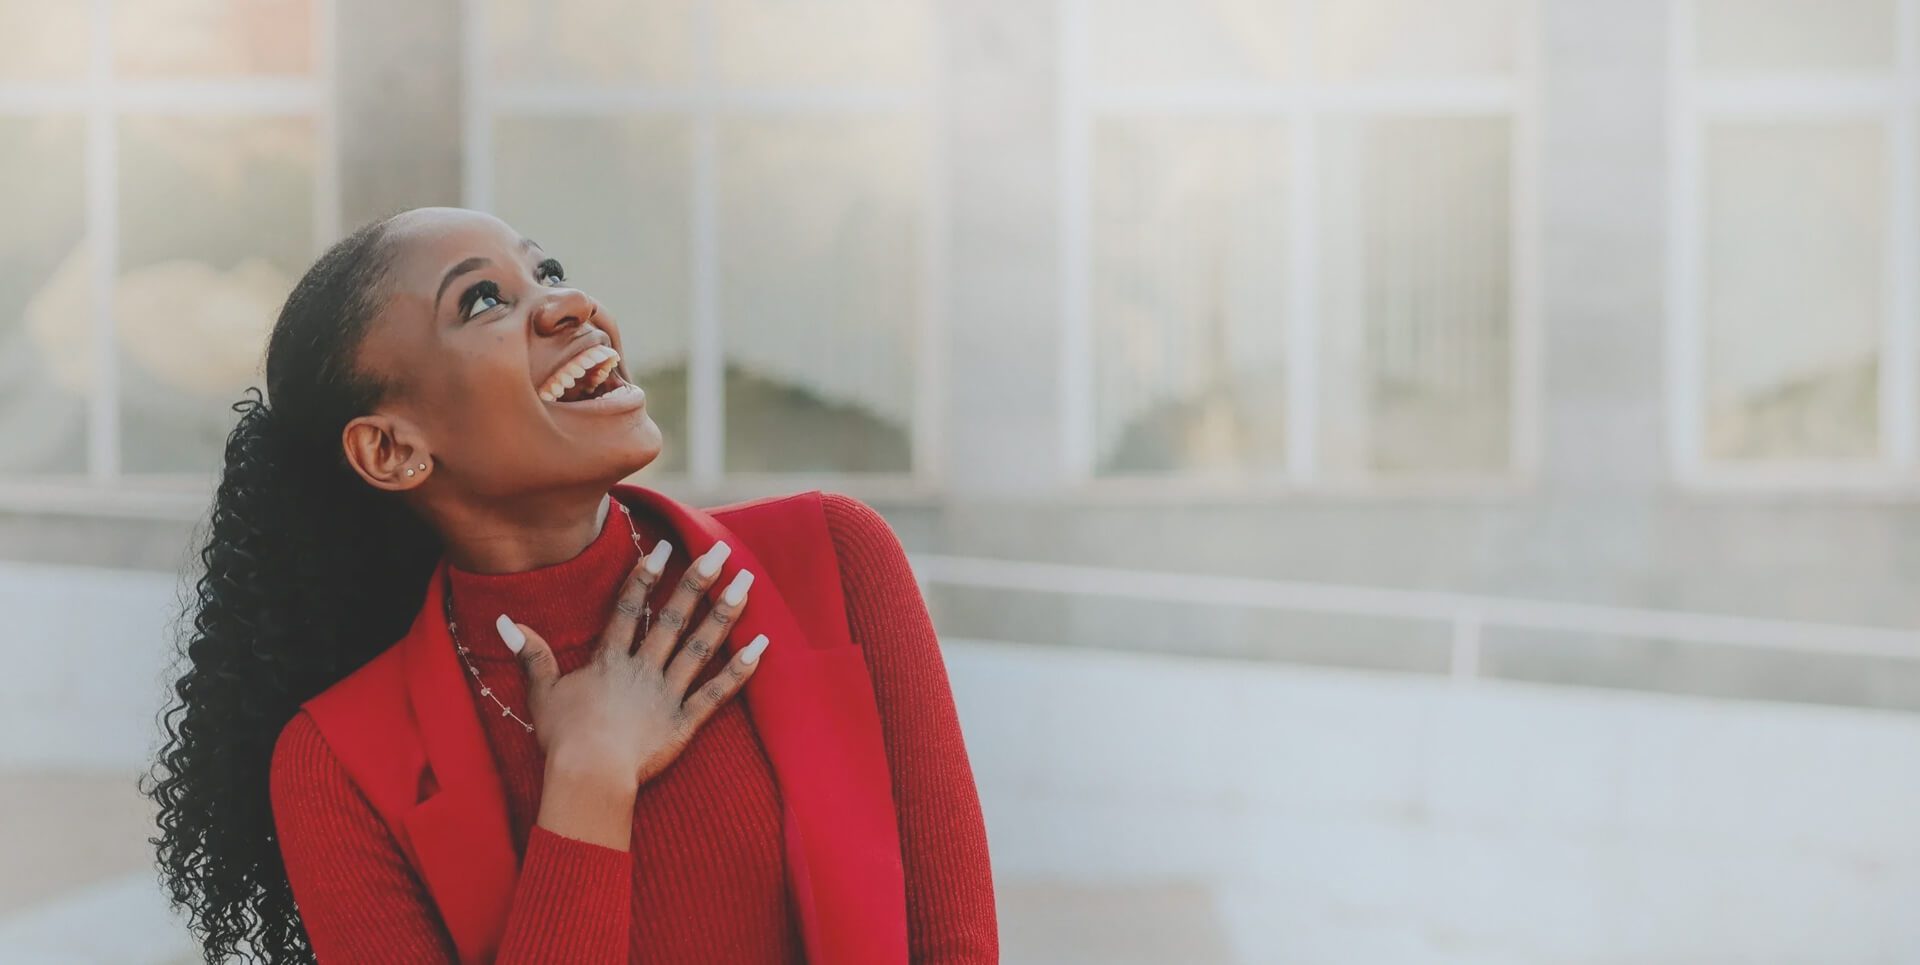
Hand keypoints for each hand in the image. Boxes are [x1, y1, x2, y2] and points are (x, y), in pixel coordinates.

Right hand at [499, 538, 768, 791]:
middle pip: (674, 618)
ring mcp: (667, 694)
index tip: (666, 547)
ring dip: (725, 614)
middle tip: (722, 549)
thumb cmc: (562, 739)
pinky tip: (762, 646)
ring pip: (701, 647)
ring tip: (747, 583)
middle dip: (698, 581)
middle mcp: (643, 669)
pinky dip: (741, 670)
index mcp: (610, 660)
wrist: (588, 778)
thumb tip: (505, 621)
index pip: (630, 608)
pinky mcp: (685, 723)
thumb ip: (531, 654)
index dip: (647, 576)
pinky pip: (717, 692)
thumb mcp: (542, 693)